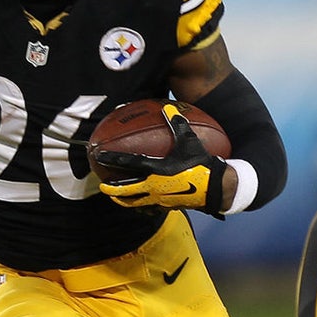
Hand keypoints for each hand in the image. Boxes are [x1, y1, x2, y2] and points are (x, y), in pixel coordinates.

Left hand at [95, 104, 227, 215]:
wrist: (217, 188)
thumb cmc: (201, 164)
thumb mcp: (189, 141)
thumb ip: (178, 124)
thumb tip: (168, 107)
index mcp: (156, 170)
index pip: (129, 164)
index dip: (112, 159)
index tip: (99, 156)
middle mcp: (154, 187)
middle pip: (126, 190)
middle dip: (112, 188)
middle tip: (101, 185)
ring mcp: (160, 200)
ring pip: (136, 203)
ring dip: (123, 200)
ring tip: (115, 198)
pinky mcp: (168, 207)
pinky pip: (150, 209)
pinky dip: (141, 207)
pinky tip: (140, 206)